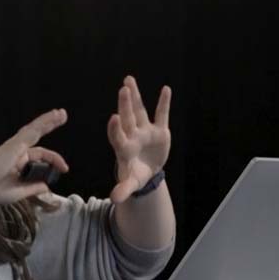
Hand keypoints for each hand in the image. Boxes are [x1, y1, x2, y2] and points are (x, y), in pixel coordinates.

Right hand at [0, 108, 68, 205]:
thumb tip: (47, 186)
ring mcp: (14, 146)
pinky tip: (54, 116)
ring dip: (49, 120)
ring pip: (35, 130)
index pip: (38, 157)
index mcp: (15, 163)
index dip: (54, 162)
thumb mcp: (18, 192)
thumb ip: (33, 188)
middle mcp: (15, 152)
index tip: (65, 169)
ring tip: (62, 113)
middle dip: (50, 127)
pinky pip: (33, 130)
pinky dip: (44, 122)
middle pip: (37, 137)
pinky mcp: (15, 144)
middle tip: (62, 117)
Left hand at [108, 76, 170, 203]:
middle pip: (127, 118)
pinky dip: (164, 103)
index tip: (113, 118)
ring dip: (136, 96)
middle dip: (125, 104)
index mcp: (123, 148)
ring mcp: (145, 131)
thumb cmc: (135, 176)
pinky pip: (161, 115)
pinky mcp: (159, 131)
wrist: (146, 172)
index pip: (117, 136)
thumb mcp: (130, 184)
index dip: (115, 128)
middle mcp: (132, 135)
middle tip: (122, 89)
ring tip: (128, 80)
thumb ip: (123, 189)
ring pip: (139, 111)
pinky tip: (166, 89)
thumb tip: (114, 200)